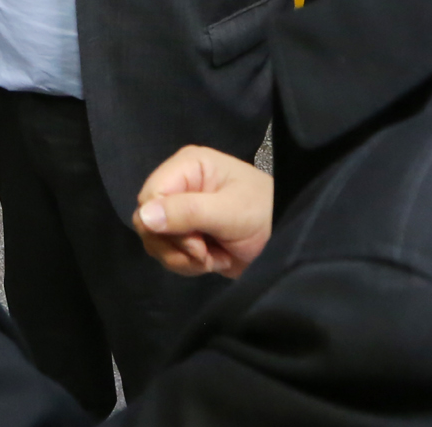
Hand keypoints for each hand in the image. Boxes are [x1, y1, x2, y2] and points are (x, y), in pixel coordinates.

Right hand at [134, 145, 273, 278]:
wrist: (289, 241)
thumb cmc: (265, 214)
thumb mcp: (230, 212)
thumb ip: (188, 212)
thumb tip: (143, 217)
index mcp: (188, 167)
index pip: (150, 196)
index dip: (163, 225)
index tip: (196, 242)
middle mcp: (179, 185)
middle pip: (147, 221)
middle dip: (176, 245)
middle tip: (205, 252)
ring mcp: (180, 212)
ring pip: (155, 241)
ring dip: (183, 258)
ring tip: (212, 257)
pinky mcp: (185, 235)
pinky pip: (167, 254)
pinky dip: (188, 264)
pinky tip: (213, 260)